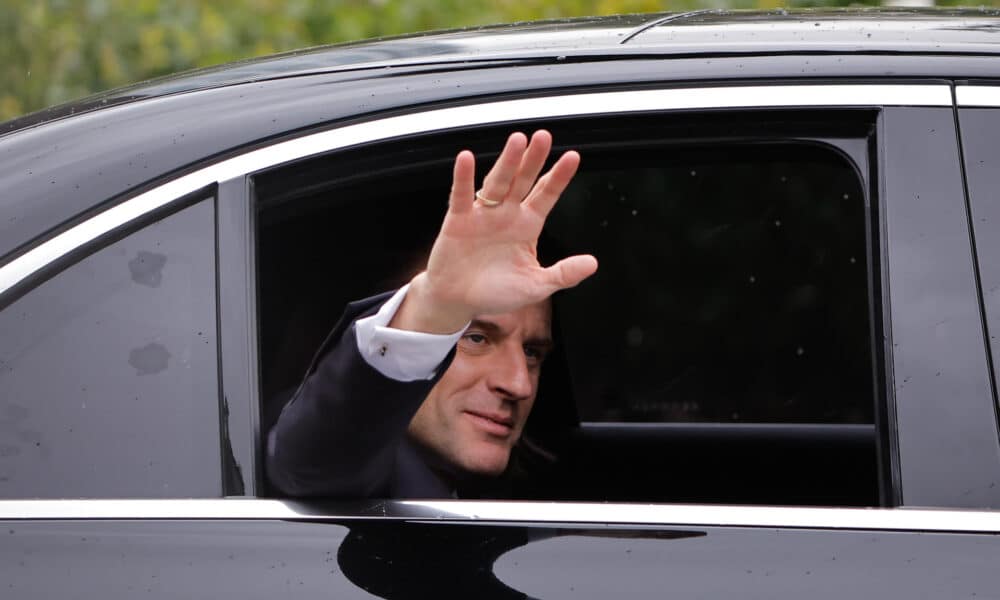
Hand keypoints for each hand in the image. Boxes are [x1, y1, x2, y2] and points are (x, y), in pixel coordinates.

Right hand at [393, 130, 597, 333]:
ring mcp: (482, 215)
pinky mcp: (458, 221)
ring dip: (506, 162)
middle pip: (523, 181)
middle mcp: (507, 214)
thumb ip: (563, 274)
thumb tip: (593, 264)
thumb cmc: (495, 293)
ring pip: (497, 183)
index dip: (559, 177)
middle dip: (533, 160)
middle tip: (544, 136)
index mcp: (528, 226)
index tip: (573, 157)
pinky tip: (466, 159)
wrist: (458, 301)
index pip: (547, 195)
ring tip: (517, 141)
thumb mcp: (535, 286)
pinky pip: (460, 196)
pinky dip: (463, 178)